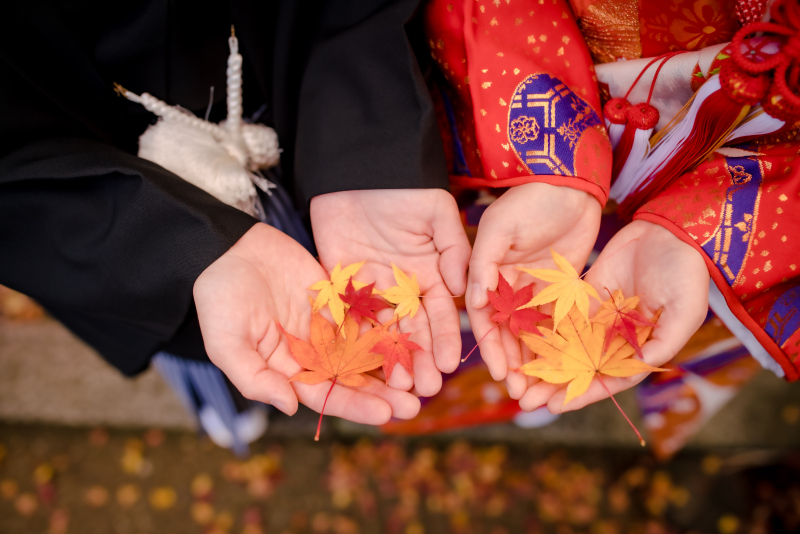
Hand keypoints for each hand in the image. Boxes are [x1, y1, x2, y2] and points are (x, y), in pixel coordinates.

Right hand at [193, 223, 420, 423]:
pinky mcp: (338, 299)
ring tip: (423, 376)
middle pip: (353, 378)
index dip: (355, 406)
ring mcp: (327, 325)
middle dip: (384, 392)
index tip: (385, 415)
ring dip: (392, 364)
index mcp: (287, 370)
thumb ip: (255, 377)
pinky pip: (367, 316)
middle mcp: (311, 353)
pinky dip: (388, 327)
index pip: (326, 396)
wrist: (228, 248)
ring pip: (366, 350)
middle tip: (416, 404)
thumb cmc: (219, 298)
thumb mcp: (226, 341)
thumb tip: (288, 407)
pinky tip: (413, 336)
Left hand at [310, 189, 470, 395]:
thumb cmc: (403, 187)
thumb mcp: (435, 213)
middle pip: (413, 332)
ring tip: (396, 388)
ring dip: (389, 361)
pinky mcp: (342, 288)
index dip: (445, 339)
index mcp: (430, 274)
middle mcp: (403, 290)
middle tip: (425, 390)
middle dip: (420, 361)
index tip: (449, 364)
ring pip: (383, 333)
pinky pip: (348, 319)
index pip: (442, 314)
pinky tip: (359, 366)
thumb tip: (465, 287)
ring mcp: (372, 291)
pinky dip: (353, 342)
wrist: (356, 170)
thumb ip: (453, 248)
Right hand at [467, 183, 600, 397]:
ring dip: (534, 361)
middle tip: (521, 393)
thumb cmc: (529, 200)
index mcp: (487, 274)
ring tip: (541, 390)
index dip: (490, 347)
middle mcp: (508, 287)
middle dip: (512, 364)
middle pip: (507, 334)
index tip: (500, 373)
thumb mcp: (499, 227)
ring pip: (532, 334)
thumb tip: (468, 301)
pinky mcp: (561, 290)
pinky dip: (558, 345)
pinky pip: (557, 323)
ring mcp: (535, 290)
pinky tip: (564, 366)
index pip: (483, 318)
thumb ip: (482, 262)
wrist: (570, 183)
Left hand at [517, 220, 709, 412]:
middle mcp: (617, 339)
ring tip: (517, 381)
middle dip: (555, 386)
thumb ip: (665, 341)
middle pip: (582, 370)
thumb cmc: (686, 272)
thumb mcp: (685, 309)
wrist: (667, 232)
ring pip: (567, 349)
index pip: (610, 379)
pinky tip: (520, 344)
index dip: (585, 394)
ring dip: (544, 365)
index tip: (557, 406)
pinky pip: (560, 320)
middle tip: (526, 402)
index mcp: (642, 348)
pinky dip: (542, 333)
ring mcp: (599, 319)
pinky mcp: (584, 298)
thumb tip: (641, 367)